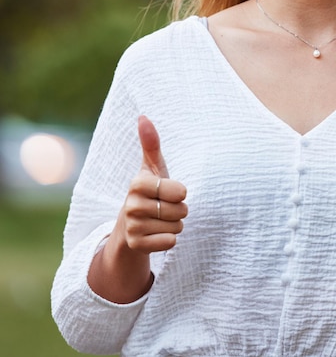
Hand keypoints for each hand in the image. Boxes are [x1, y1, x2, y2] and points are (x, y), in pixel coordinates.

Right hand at [120, 115, 187, 253]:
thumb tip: (143, 116)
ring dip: (175, 224)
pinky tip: (156, 234)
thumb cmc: (149, 192)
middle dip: (180, 210)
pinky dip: (169, 239)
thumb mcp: (152, 168)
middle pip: (181, 210)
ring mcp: (132, 226)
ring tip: (159, 220)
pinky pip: (170, 242)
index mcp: (137, 182)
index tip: (168, 191)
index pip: (180, 191)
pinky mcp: (136, 245)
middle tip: (164, 207)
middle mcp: (131, 204)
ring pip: (177, 226)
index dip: (181, 192)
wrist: (130, 227)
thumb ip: (151, 144)